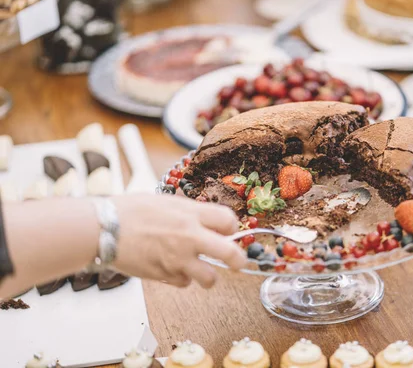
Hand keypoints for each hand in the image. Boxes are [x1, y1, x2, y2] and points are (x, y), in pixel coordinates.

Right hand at [110, 194, 245, 288]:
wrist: (103, 229)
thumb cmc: (130, 211)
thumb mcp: (166, 201)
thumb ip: (189, 212)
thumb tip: (206, 219)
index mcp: (191, 214)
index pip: (229, 221)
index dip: (231, 227)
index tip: (228, 231)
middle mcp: (190, 237)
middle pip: (230, 254)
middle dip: (238, 260)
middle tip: (238, 263)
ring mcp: (178, 259)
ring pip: (210, 278)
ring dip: (208, 276)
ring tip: (202, 271)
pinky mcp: (165, 275)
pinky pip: (183, 282)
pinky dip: (181, 278)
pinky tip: (171, 267)